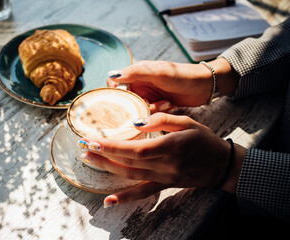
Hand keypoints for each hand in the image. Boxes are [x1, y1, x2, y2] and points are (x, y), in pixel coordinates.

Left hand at [78, 113, 245, 206]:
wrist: (221, 164)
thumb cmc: (204, 139)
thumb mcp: (187, 122)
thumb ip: (161, 120)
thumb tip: (136, 122)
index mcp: (171, 146)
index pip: (135, 148)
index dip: (112, 146)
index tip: (93, 140)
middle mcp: (166, 165)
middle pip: (128, 162)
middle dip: (103, 154)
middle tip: (83, 147)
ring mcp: (164, 178)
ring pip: (131, 176)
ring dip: (107, 168)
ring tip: (89, 160)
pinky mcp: (165, 185)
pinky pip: (143, 193)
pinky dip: (125, 198)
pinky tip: (109, 201)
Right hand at [107, 59, 237, 108]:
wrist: (205, 86)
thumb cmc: (182, 75)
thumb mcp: (159, 72)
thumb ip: (136, 73)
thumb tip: (113, 75)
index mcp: (137, 73)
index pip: (114, 82)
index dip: (114, 93)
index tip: (122, 102)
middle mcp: (140, 84)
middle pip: (126, 100)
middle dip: (137, 105)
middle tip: (150, 104)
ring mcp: (149, 95)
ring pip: (138, 109)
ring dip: (151, 109)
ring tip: (166, 102)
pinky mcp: (157, 105)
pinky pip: (150, 114)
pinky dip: (159, 112)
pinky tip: (170, 105)